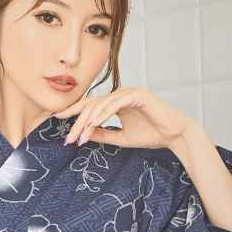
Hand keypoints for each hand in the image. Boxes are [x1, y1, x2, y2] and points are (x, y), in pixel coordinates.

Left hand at [59, 86, 194, 150]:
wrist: (174, 135)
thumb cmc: (151, 135)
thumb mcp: (120, 138)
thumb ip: (103, 134)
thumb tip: (84, 135)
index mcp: (116, 102)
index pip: (90, 106)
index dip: (73, 112)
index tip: (57, 121)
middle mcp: (120, 94)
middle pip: (91, 105)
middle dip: (77, 122)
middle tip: (68, 139)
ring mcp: (129, 92)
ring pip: (101, 105)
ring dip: (88, 122)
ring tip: (79, 138)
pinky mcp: (138, 94)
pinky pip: (115, 104)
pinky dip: (103, 114)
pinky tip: (93, 125)